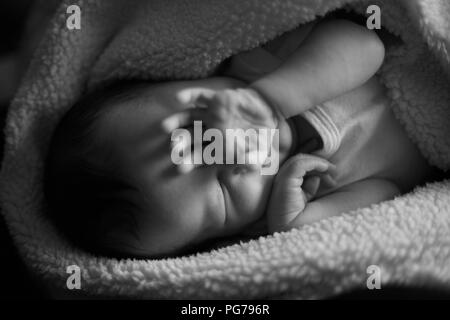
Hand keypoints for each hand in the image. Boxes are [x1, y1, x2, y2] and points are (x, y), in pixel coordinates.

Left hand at [161, 87, 279, 172]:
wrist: (268, 113)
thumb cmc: (260, 138)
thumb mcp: (259, 154)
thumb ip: (251, 161)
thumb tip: (246, 167)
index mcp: (217, 147)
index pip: (199, 155)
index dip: (189, 161)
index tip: (180, 168)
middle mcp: (210, 130)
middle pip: (189, 137)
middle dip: (180, 143)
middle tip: (174, 149)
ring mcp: (210, 114)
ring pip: (189, 117)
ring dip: (176, 121)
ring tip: (165, 127)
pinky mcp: (215, 98)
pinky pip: (200, 96)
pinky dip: (189, 95)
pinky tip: (178, 98)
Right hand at [267, 153, 335, 232]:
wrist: (317, 247)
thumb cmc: (319, 230)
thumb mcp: (312, 206)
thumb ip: (308, 190)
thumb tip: (312, 178)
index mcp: (281, 200)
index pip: (292, 173)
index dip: (312, 168)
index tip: (331, 174)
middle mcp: (275, 197)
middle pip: (293, 166)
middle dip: (316, 165)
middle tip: (334, 173)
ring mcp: (277, 193)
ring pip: (294, 163)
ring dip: (317, 163)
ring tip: (333, 172)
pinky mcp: (283, 189)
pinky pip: (296, 167)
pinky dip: (313, 162)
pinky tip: (326, 168)